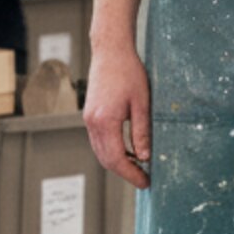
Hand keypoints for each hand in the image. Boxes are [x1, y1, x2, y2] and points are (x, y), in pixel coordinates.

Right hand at [83, 42, 151, 189]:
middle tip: (143, 178)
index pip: (117, 159)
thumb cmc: (128, 72)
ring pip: (100, 152)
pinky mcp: (89, 115)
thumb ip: (142, 131)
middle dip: (124, 172)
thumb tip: (145, 157)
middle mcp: (92, 123)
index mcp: (105, 121)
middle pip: (106, 159)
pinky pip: (98, 141)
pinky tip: (127, 149)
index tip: (145, 182)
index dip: (131, 174)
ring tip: (138, 165)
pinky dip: (111, 150)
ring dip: (117, 162)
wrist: (110, 51)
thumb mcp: (141, 103)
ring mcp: (88, 119)